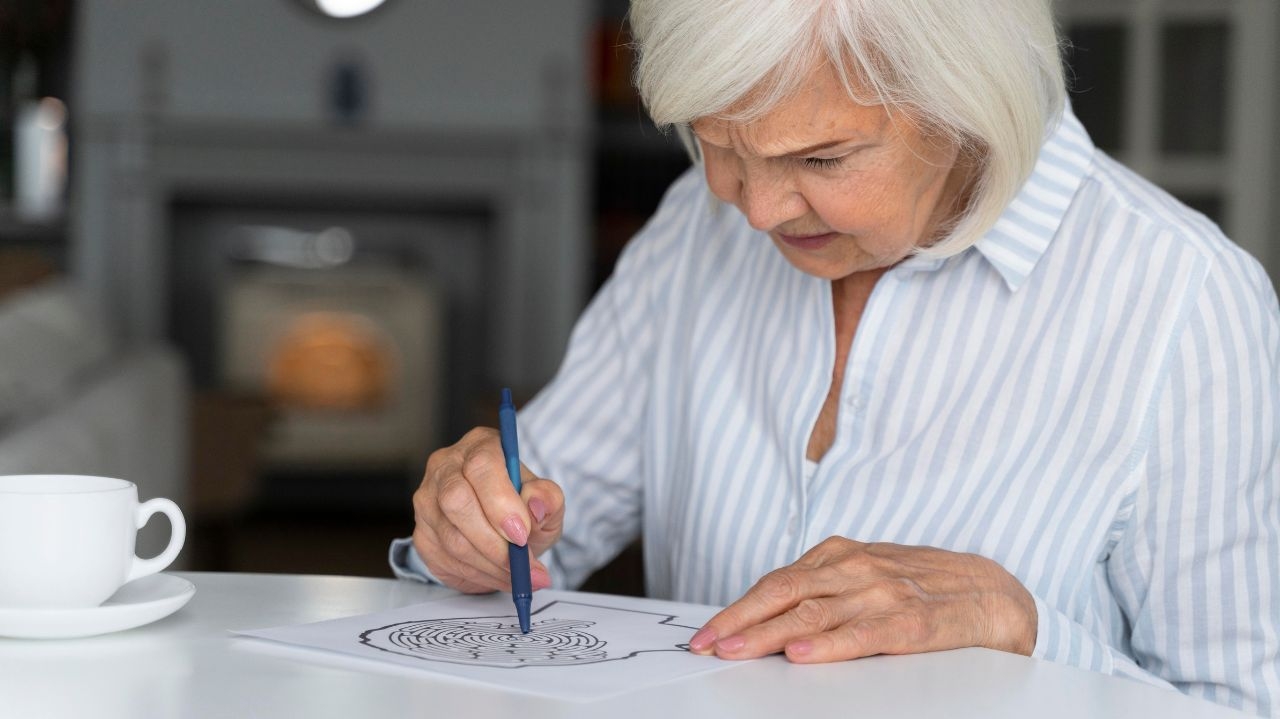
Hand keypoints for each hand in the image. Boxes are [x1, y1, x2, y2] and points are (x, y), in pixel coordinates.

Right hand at [412, 427, 563, 593]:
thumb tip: (536, 506)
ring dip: (490, 565)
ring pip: (451, 538)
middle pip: (456, 501)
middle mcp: (446, 467)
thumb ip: (548, 499)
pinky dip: (477, 575)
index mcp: (481, 446)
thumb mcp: (547, 502)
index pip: (481, 466)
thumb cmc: (524, 508)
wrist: (504, 530)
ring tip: (519, 576)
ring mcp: (427, 500)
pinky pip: (445, 559)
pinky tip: (498, 575)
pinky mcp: (421, 533)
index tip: (522, 535)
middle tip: (523, 565)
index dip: (500, 503)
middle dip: (493, 542)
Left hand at [688, 537, 1036, 661]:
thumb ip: (819, 591)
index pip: (775, 582)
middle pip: (784, 594)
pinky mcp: (911, 622)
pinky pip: (863, 635)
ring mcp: (883, 593)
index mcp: (839, 556)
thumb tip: (765, 620)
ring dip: (769, 635)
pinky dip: (829, 644)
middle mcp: (856, 569)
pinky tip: (802, 654)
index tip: (706, 633)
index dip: (737, 609)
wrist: (993, 592)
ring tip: (738, 651)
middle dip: (740, 622)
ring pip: (814, 614)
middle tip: (708, 644)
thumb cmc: (920, 586)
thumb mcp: (863, 577)